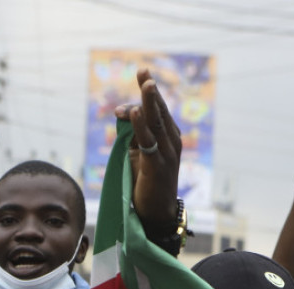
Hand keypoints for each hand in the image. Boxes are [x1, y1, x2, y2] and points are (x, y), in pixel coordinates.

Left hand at [114, 69, 182, 240]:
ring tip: (145, 84)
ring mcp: (166, 154)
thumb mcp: (138, 154)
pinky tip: (135, 113)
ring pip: (156, 123)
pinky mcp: (157, 166)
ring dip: (149, 103)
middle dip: (151, 91)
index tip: (140, 74)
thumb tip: (122, 114)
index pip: (158, 110)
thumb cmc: (146, 183)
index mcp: (168, 137)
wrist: (156, 212)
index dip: (148, 93)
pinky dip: (141, 126)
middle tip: (144, 71)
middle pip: (159, 112)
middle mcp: (171, 142)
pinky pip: (148, 142)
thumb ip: (133, 134)